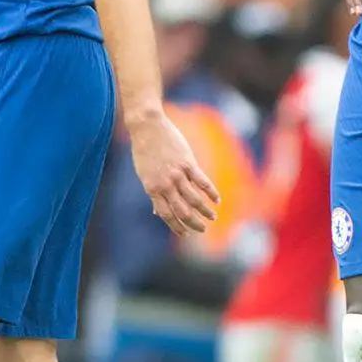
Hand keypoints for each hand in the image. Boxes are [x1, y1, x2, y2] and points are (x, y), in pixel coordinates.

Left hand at [126, 105, 223, 239]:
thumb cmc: (144, 151)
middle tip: (202, 230)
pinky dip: (211, 192)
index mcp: (152, 189)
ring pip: (194, 198)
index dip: (176, 227)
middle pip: (182, 210)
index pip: (166, 214)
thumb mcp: (145, 175)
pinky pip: (202, 181)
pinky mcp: (188, 163)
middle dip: (193, 223)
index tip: (185, 234)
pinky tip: (217, 200)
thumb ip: (154, 193)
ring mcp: (177, 174)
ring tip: (212, 217)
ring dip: (205, 210)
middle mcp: (165, 184)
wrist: (147, 127)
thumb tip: (156, 212)